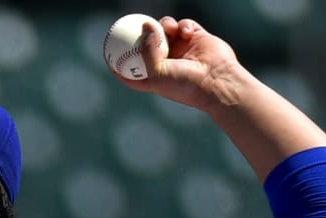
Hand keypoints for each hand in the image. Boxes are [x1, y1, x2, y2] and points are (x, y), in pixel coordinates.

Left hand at [114, 17, 249, 113]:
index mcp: (156, 77)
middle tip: (130, 24)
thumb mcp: (158, 74)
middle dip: (139, 36)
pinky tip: (186, 31)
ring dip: (163, 26)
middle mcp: (168, 63)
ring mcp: (182, 49)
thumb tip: (145, 26)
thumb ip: (147, 50)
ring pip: (163, 30)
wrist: (218, 81)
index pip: (132, 71)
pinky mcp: (196, 38)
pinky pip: (184, 24)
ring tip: (167, 29)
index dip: (118, 63)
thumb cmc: (186, 85)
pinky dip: (183, 25)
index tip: (106, 53)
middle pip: (146, 45)